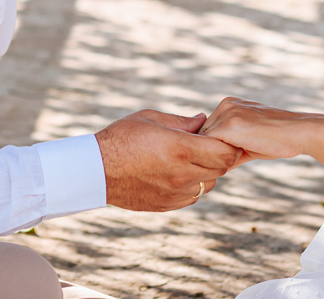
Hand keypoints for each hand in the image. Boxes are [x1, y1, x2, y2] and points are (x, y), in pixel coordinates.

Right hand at [95, 109, 242, 211]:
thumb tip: (203, 120)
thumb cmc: (121, 138)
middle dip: (218, 155)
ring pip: (209, 184)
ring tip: (188, 158)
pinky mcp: (167, 204)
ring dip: (206, 171)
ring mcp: (175, 193)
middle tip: (205, 145)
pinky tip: (176, 172)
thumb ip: (182, 121)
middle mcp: (181, 174)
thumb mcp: (151, 118)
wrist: (97, 169)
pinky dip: (192, 185)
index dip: (227, 143)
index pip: (224, 152)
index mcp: (180, 149)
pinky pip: (193, 196)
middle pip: (221, 169)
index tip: (220, 136)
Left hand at [200, 97, 323, 160]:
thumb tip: (212, 168)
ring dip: (217, 156)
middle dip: (213, 152)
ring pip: (206, 144)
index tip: (227, 156)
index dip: (214, 148)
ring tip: (243, 154)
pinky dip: (220, 158)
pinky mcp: (229, 126)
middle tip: (237, 157)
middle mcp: (225, 105)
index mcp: (229, 104)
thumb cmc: (277, 139)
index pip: (208, 130)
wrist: (299, 132)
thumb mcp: (249, 140)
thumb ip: (229, 149)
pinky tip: (242, 156)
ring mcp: (226, 114)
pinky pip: (211, 148)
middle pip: (204, 137)